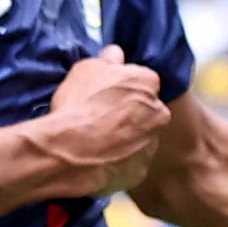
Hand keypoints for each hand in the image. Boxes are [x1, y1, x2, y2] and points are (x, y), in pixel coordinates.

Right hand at [34, 49, 170, 198]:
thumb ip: (107, 60)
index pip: (141, 81)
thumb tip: (115, 54)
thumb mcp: (86, 69)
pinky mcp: (139, 171)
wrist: (68, 149)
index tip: (104, 96)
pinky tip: (96, 159)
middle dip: (128, 114)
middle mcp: (158, 113)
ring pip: (139, 138)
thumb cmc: (78, 105)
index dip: (121, 89)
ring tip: (94, 142)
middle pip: (145, 111)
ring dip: (124, 139)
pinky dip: (117, 162)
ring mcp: (150, 144)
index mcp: (148, 83)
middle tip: (100, 119)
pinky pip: (129, 164)